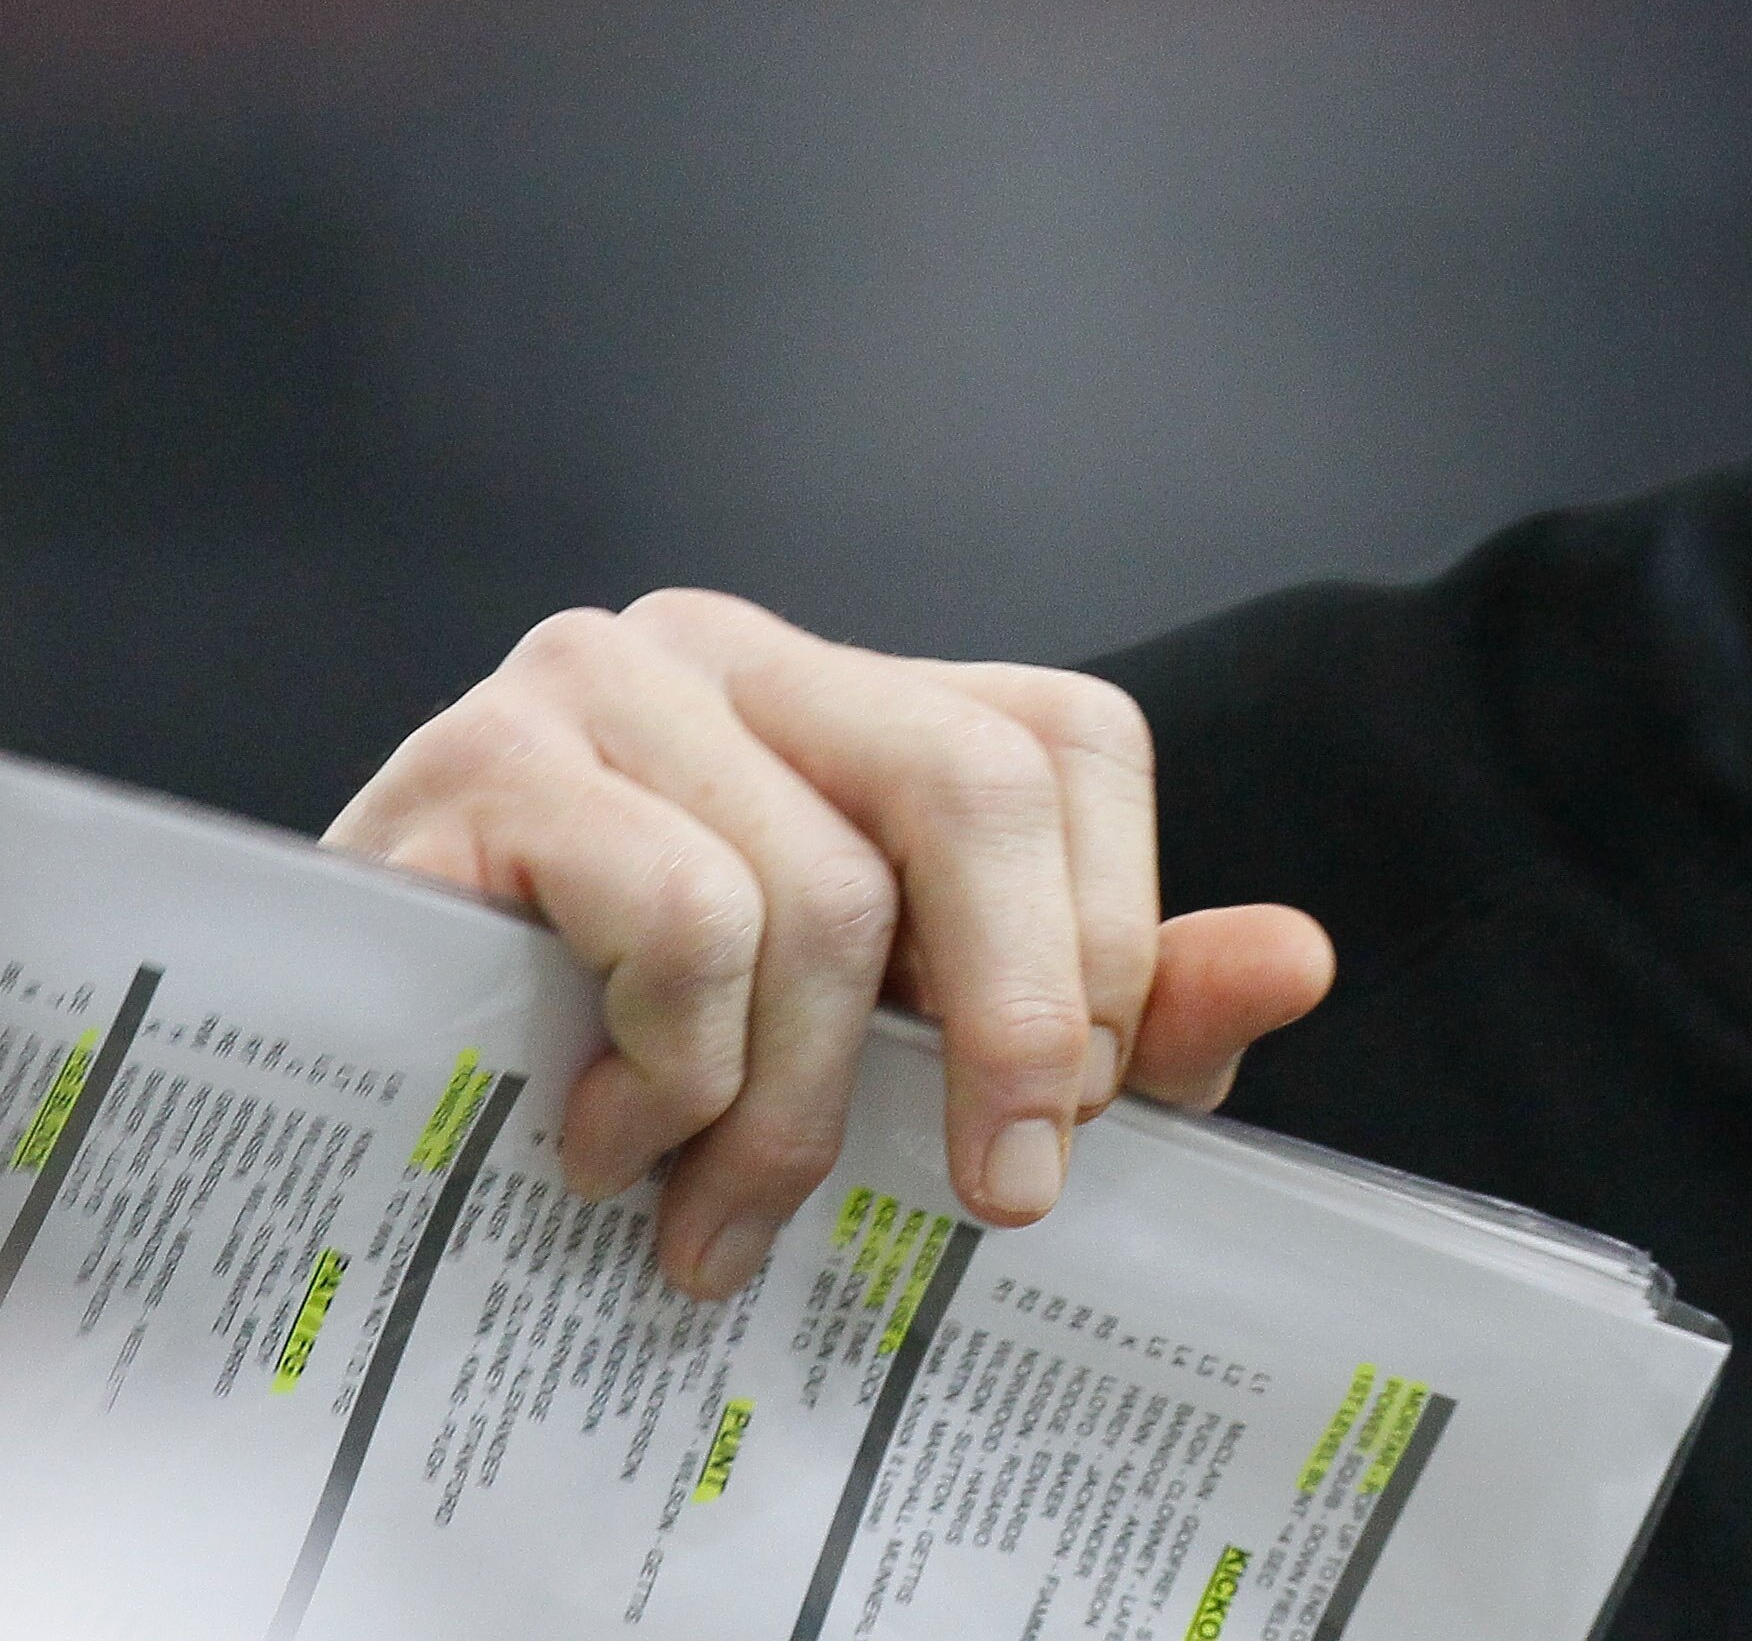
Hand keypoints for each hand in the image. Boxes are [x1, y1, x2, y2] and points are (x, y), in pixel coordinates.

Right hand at [331, 591, 1334, 1300]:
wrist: (345, 1098)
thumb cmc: (637, 1071)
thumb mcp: (898, 1050)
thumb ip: (1114, 1009)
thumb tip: (1302, 962)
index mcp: (860, 692)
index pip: (1072, 743)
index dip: (1106, 940)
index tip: (1068, 1118)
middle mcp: (742, 646)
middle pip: (981, 782)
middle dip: (1022, 1021)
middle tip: (993, 1195)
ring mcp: (607, 680)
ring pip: (827, 894)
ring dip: (789, 1108)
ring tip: (714, 1208)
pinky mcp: (489, 762)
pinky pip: (683, 916)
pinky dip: (671, 1072)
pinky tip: (607, 1140)